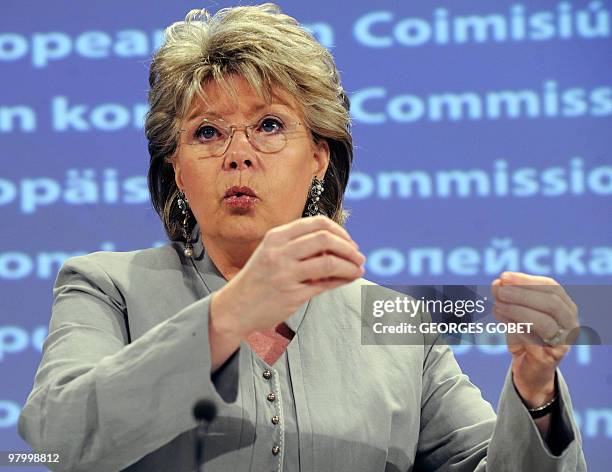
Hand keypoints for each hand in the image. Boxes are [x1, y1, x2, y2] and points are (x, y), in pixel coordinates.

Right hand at [212, 215, 364, 337]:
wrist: (235, 308)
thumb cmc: (258, 280)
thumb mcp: (272, 253)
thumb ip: (299, 246)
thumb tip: (338, 244)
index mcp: (276, 236)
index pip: (317, 223)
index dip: (339, 231)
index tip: (349, 241)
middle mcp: (280, 251)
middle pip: (325, 239)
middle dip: (348, 247)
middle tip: (359, 256)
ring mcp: (285, 273)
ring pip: (329, 261)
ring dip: (350, 265)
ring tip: (358, 269)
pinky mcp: (291, 294)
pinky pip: (325, 284)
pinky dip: (342, 280)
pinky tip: (348, 279)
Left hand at [491, 271, 579, 406]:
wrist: (528, 370)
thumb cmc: (524, 336)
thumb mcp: (516, 313)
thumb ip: (508, 298)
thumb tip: (497, 284)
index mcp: (566, 307)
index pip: (551, 287)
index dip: (526, 280)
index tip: (504, 277)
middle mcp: (570, 324)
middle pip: (551, 303)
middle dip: (522, 294)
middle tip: (499, 291)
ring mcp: (563, 343)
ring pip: (544, 322)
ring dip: (517, 310)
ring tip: (497, 305)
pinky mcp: (549, 359)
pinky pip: (532, 340)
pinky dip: (514, 327)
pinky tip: (500, 319)